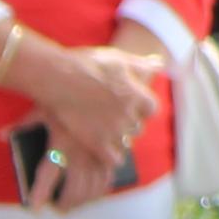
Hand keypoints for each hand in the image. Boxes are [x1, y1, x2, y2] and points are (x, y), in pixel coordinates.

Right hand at [4, 28, 160, 199]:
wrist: (58, 78)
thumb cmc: (87, 65)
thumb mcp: (118, 59)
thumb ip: (141, 65)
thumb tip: (160, 64)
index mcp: (136, 96)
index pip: (152, 110)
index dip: (142, 109)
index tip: (132, 106)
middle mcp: (128, 115)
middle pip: (138, 127)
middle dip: (129, 123)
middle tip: (113, 119)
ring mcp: (112, 130)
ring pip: (126, 143)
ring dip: (119, 140)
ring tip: (105, 134)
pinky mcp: (96, 143)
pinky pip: (114, 159)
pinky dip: (111, 157)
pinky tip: (102, 149)